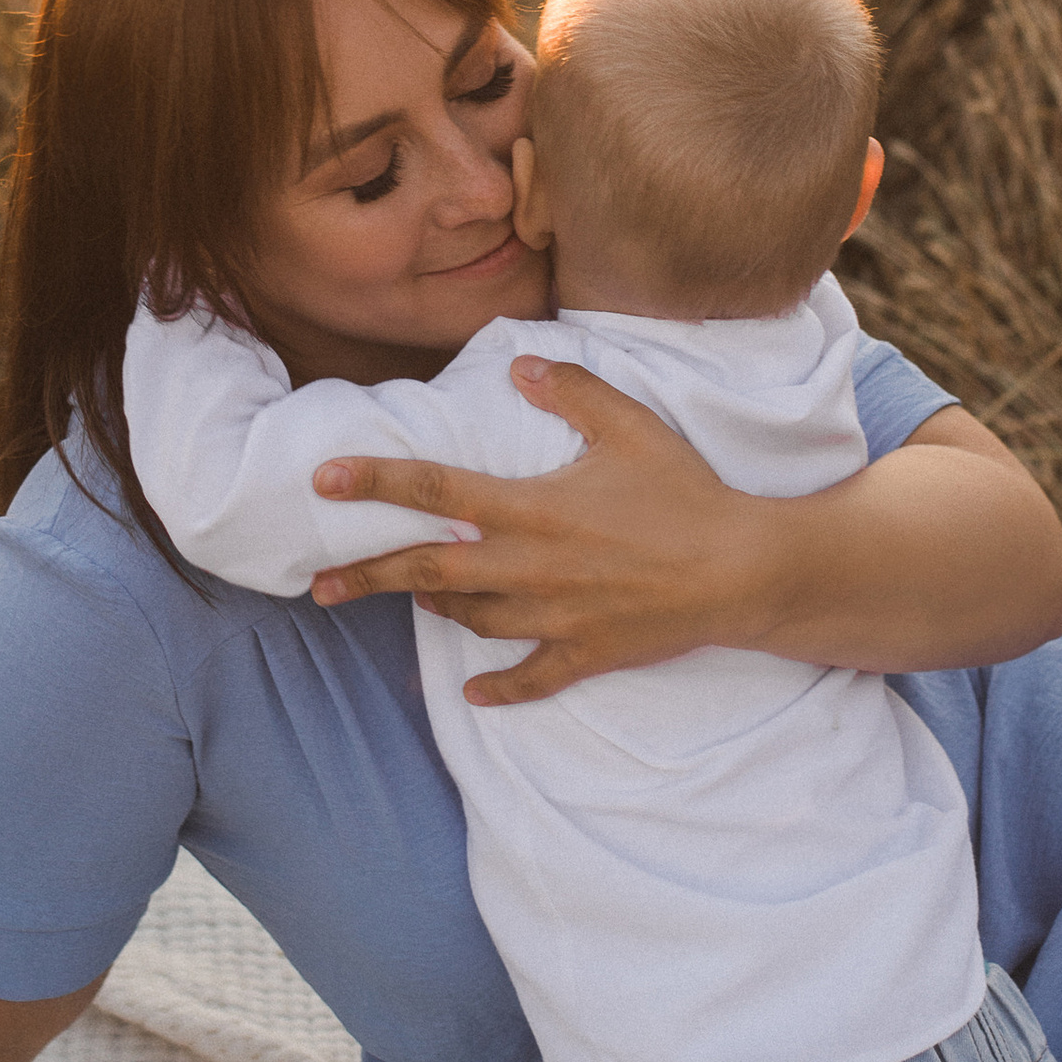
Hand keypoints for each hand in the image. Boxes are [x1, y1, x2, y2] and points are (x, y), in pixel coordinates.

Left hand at [308, 360, 756, 703]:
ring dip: (433, 609)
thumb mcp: (631, 426)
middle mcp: (530, 566)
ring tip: (411, 598)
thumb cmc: (686, 493)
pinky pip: (529, 679)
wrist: (743, 571)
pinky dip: (498, 688)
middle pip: (429, 570)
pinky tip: (474, 694)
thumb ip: (570, 391)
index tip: (323, 481)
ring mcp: (554, 617)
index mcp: (533, 507)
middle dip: (368, 576)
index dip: (375, 483)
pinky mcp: (584, 653)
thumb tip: (519, 368)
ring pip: (471, 621)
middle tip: (318, 586)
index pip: (435, 489)